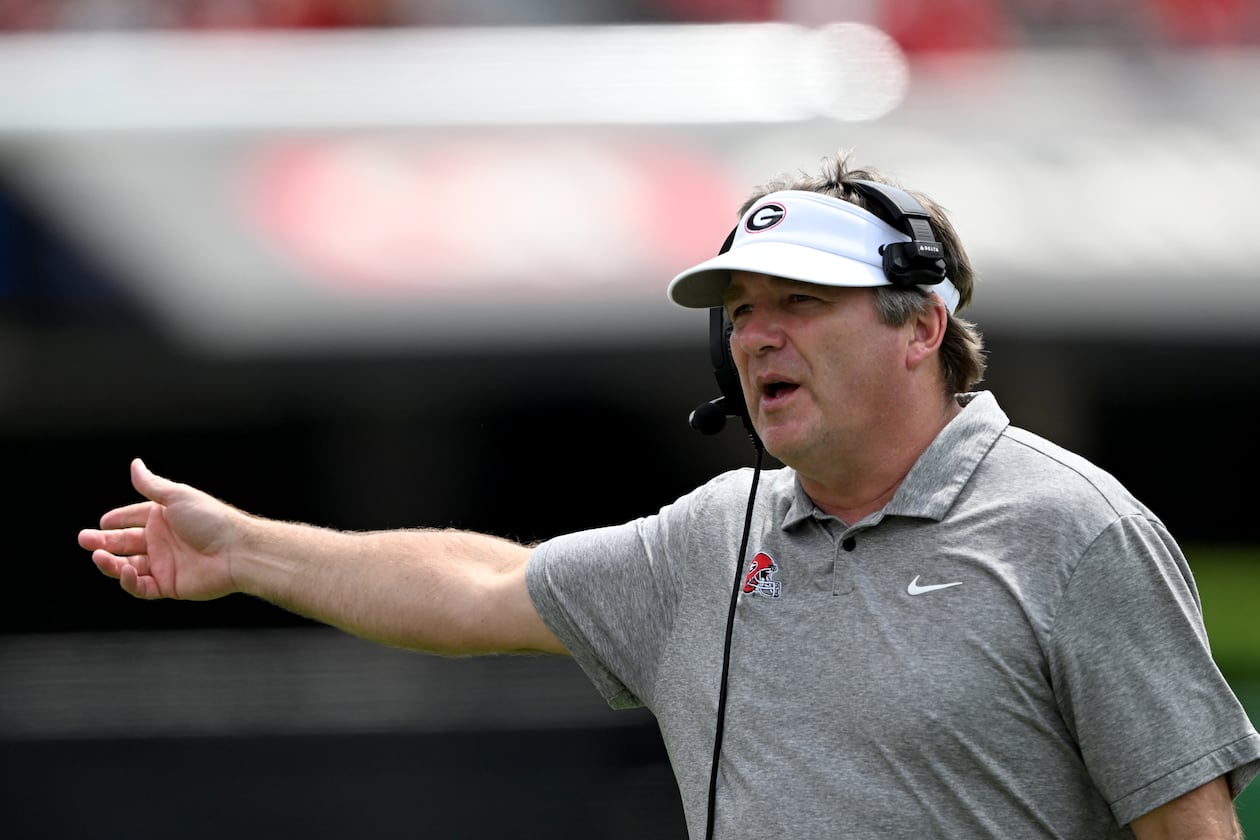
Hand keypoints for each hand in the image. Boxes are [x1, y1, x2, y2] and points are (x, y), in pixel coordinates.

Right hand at [79, 459, 240, 600]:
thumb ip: (151, 485)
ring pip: (128, 565)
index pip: (133, 519)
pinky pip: (141, 587)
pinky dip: (128, 580)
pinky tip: (123, 570)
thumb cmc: (210, 519)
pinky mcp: (169, 585)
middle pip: (125, 543)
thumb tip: (134, 464)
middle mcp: (162, 541)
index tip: (101, 522)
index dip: (116, 521)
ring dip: (110, 562)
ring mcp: (164, 564)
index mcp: (164, 518)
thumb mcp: (177, 496)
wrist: (236, 551)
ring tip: (98, 555)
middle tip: (84, 540)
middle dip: (103, 542)